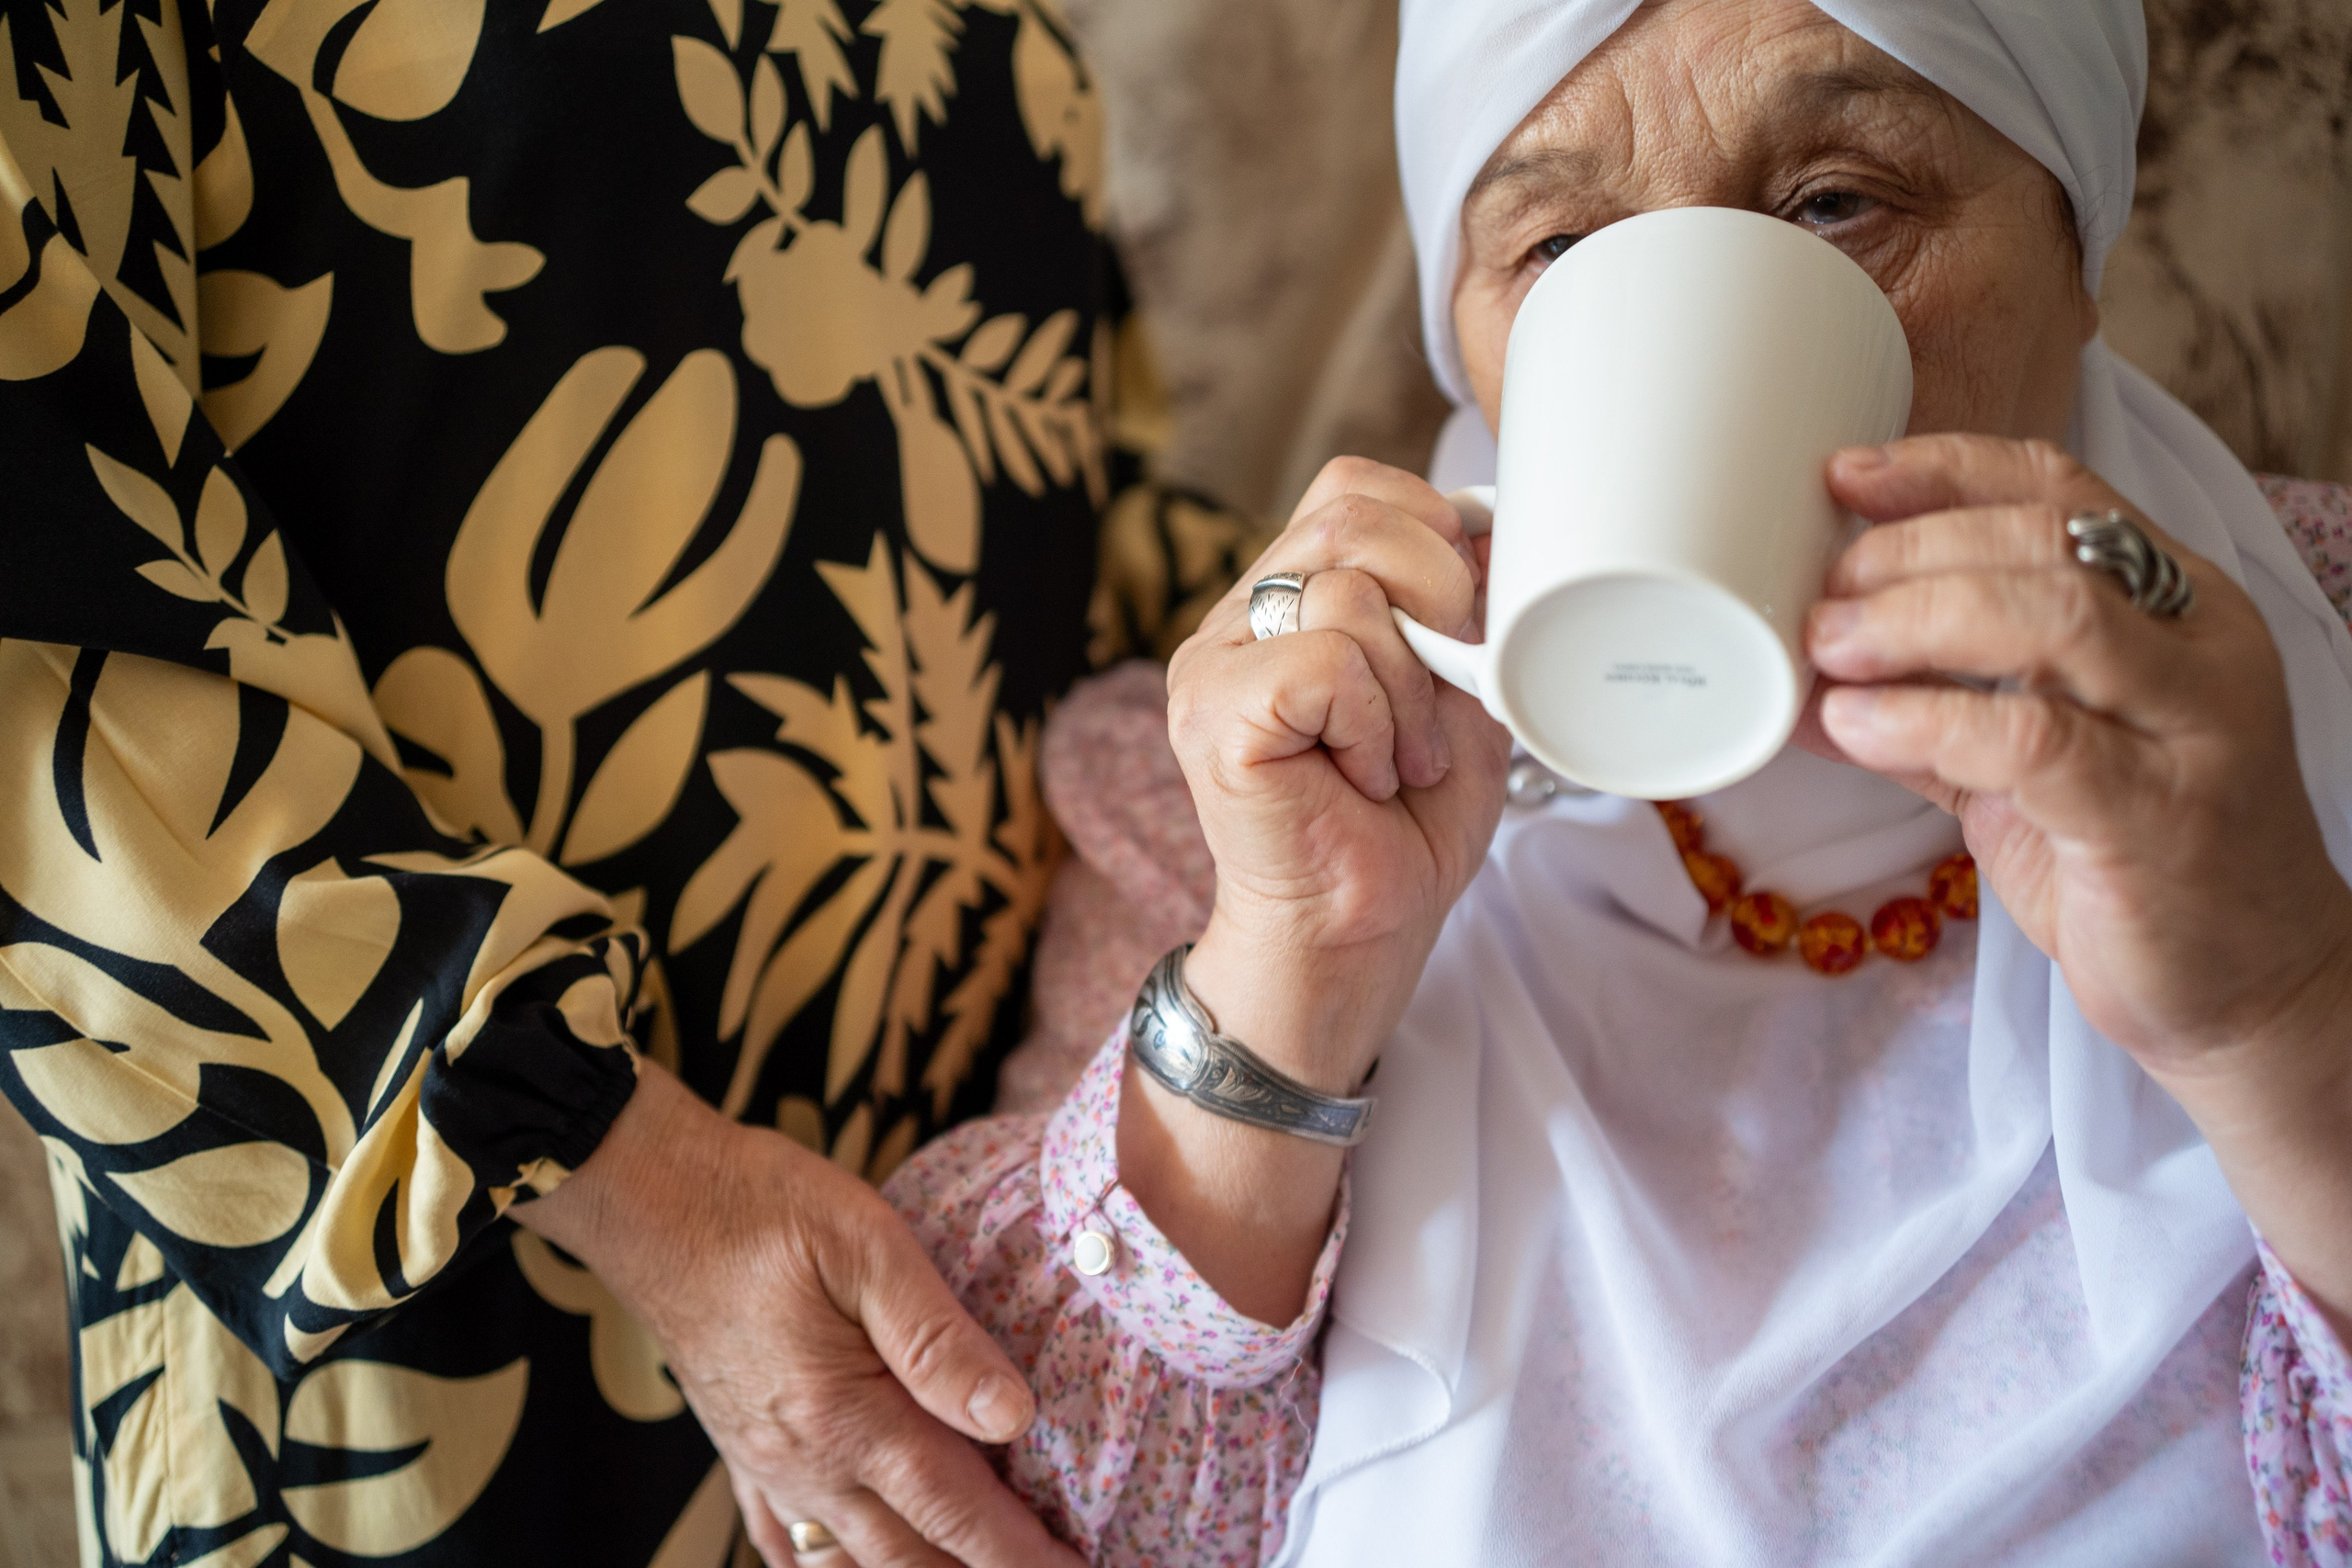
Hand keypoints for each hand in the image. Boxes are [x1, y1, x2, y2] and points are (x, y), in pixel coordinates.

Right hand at [518, 1066, 1081, 1567]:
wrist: (645, 1195)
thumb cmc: (758, 1206)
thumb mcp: (865, 1245)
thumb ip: (938, 1338)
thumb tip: (1013, 1415)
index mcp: (845, 1417)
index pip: (956, 1511)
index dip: (1023, 1553)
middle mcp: (804, 1461)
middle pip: (911, 1555)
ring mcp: (766, 1462)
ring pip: (852, 1558)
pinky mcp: (739, 1445)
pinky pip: (785, 1538)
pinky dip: (829, 1566)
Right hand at [1167, 455, 1509, 1088]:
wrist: (1359, 936)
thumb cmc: (1404, 829)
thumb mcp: (1460, 693)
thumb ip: (1466, 607)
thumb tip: (1494, 526)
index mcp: (1289, 600)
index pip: (1353, 487)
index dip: (1430, 533)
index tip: (1461, 629)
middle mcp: (1236, 618)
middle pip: (1351, 515)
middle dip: (1438, 598)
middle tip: (1441, 697)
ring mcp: (1212, 661)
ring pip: (1346, 590)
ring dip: (1407, 687)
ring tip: (1397, 760)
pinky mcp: (1213, 711)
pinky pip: (1326, 660)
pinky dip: (1373, 723)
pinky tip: (1363, 777)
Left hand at [1801, 432, 2351, 1324]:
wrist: (2247, 987)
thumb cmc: (2134, 862)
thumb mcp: (2026, 765)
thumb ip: (1930, 710)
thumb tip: (1804, 676)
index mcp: (2177, 605)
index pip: (2060, 491)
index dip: (1944, 469)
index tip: (1844, 476)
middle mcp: (2199, 646)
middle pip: (2043, 542)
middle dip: (1911, 553)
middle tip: (1824, 599)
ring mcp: (2192, 727)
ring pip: (2053, 616)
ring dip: (1915, 619)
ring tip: (1830, 650)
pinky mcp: (2159, 814)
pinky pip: (2033, 737)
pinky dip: (1927, 720)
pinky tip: (1858, 729)